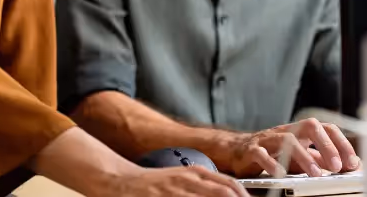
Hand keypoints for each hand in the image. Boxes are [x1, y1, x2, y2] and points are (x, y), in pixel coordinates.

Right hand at [102, 166, 248, 196]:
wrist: (121, 181)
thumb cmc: (154, 185)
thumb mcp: (182, 181)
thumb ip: (204, 188)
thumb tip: (228, 195)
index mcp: (196, 173)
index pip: (230, 184)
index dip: (245, 196)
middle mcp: (188, 180)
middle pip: (225, 193)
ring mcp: (176, 191)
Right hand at [224, 118, 360, 178]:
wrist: (237, 151)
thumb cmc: (273, 153)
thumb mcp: (300, 155)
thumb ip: (321, 159)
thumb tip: (350, 165)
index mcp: (301, 132)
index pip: (326, 128)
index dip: (341, 143)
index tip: (352, 162)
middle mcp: (286, 131)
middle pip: (309, 127)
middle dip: (325, 145)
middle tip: (337, 166)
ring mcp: (268, 139)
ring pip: (287, 140)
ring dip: (303, 157)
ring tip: (315, 174)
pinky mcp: (251, 150)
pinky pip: (261, 154)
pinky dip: (272, 163)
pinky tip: (281, 174)